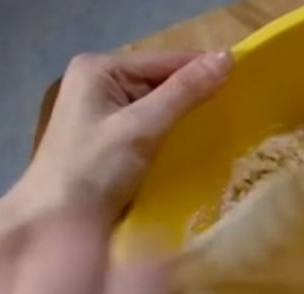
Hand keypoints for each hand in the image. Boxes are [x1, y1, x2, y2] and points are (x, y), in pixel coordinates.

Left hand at [17, 50, 231, 222]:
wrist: (55, 225)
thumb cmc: (92, 171)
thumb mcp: (141, 127)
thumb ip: (184, 93)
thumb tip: (228, 58)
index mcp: (99, 69)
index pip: (165, 61)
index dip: (204, 69)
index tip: (247, 81)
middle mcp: (100, 85)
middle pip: (163, 82)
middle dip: (197, 96)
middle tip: (242, 109)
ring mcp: (105, 115)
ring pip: (160, 108)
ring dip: (188, 119)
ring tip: (228, 128)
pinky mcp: (112, 143)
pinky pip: (153, 130)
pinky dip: (174, 137)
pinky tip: (198, 147)